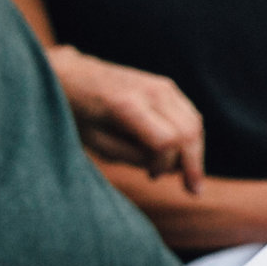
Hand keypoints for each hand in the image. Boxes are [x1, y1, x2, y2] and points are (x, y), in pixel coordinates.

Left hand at [50, 48, 204, 192]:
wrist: (70, 75)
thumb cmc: (76, 112)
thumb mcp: (95, 142)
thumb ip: (132, 156)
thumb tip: (168, 168)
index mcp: (127, 106)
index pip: (167, 141)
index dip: (164, 165)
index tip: (151, 176)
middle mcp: (151, 92)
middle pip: (189, 132)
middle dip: (194, 164)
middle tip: (193, 190)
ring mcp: (162, 85)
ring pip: (195, 123)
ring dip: (196, 152)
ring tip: (187, 175)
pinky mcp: (166, 85)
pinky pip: (190, 114)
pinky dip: (190, 137)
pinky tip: (180, 155)